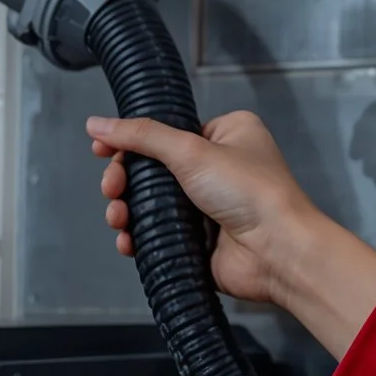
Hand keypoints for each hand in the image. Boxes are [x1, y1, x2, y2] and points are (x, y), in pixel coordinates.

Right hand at [87, 111, 375, 355]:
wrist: (278, 251)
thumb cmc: (252, 193)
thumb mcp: (192, 151)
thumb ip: (142, 136)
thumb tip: (98, 124)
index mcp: (226, 135)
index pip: (166, 132)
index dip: (131, 142)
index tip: (101, 149)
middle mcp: (219, 167)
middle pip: (152, 169)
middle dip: (124, 180)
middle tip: (111, 189)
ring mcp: (209, 205)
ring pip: (152, 203)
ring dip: (127, 210)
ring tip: (118, 217)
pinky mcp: (201, 240)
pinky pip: (159, 233)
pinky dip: (140, 236)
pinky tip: (128, 240)